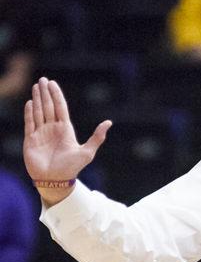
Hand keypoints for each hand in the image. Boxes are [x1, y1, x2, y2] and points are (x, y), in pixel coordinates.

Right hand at [24, 77, 111, 199]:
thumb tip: (109, 122)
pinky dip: (29, 113)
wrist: (56, 182)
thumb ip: (97, 138)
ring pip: (38, 112)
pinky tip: (29, 103)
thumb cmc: (72, 168)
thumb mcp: (87, 152)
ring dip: (37, 99)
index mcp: (65, 130)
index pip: (60, 108)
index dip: (56, 95)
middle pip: (48, 107)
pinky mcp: (31, 140)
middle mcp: (52, 129)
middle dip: (45, 93)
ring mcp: (41, 134)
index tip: (52, 83)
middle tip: (42, 79)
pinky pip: (29, 123)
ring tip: (36, 86)